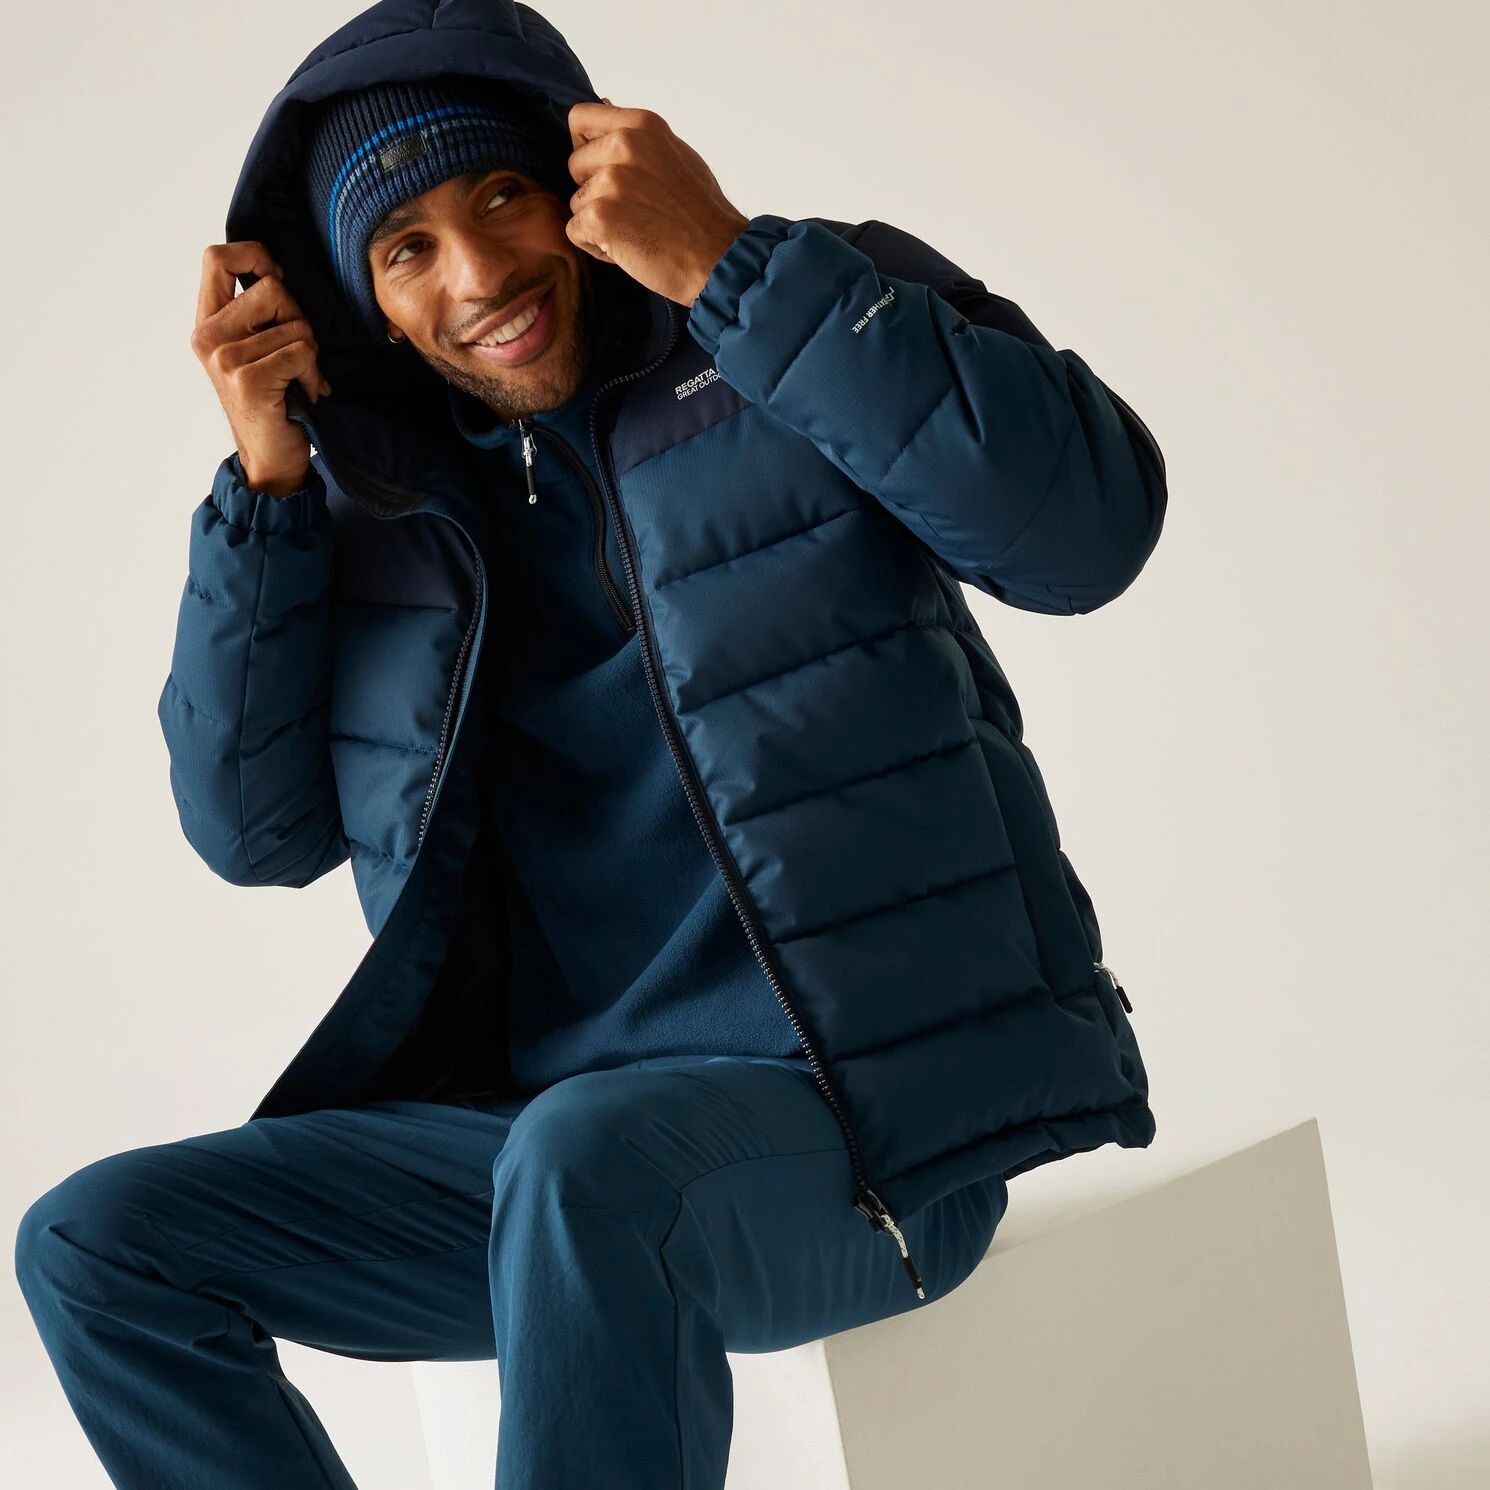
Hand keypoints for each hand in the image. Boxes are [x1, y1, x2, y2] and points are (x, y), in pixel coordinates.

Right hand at [191, 242, 332, 495]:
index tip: (277, 278)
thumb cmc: (273, 401)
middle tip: (297, 355)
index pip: (217, 258)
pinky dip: (313, 374)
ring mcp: (224, 357)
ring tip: (297, 380)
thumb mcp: (256, 349)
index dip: (254, 255)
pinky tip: (303, 393)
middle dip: (299, 319)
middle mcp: (208, 336)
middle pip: (272, 288)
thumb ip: (256, 312)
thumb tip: (277, 270)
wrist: (270, 460)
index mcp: (207, 322)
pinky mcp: (248, 379)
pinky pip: (302, 352)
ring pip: (295, 325)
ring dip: (309, 354)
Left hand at [564, 100, 750, 306]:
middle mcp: (623, 145)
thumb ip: (638, 136)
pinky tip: (630, 249)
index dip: (585, 146)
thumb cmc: (704, 214)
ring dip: (599, 223)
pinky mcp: (599, 216)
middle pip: (575, 165)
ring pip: (577, 202)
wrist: (720, 257)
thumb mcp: (677, 154)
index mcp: (641, 125)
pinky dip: (597, 247)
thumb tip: (604, 105)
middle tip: (633, 210)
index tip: (603, 168)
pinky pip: (576, 231)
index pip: (580, 118)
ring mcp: (610, 181)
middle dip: (594, 190)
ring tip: (638, 231)